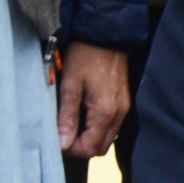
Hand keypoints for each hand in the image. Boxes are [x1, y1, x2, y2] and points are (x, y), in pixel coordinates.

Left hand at [55, 41, 131, 156]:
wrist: (106, 34)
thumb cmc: (86, 56)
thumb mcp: (70, 85)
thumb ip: (67, 117)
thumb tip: (63, 143)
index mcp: (105, 112)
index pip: (90, 148)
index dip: (72, 147)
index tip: (59, 136)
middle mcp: (119, 114)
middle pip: (100, 148)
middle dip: (82, 145)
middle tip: (65, 130)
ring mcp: (124, 108)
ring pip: (107, 138)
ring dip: (90, 136)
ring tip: (73, 119)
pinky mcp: (124, 102)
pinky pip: (112, 125)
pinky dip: (98, 126)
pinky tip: (85, 111)